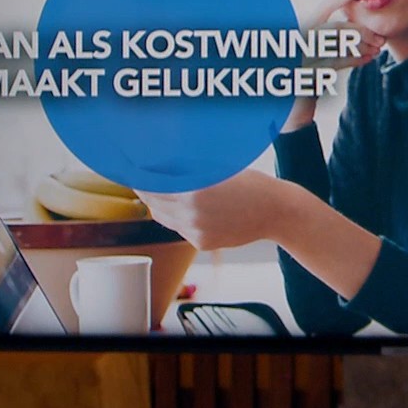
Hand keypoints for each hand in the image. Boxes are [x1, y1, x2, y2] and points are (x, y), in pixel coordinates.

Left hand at [140, 170, 283, 251]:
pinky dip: (178, 217)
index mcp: (193, 191)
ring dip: (158, 204)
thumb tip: (158, 164)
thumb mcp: (215, 169)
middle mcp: (191, 214)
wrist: (275, 212)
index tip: (132, 168)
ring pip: (162, 217)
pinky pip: (179, 228)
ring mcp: (196, 232)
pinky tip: (188, 207)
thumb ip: (186, 169)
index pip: (151, 185)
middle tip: (140, 177)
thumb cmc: (249, 183)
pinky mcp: (201, 244)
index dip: (138, 176)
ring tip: (159, 191)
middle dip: (145, 190)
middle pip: (152, 202)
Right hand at [286, 0, 382, 130]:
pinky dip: (355, 59)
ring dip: (362, 45)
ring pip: (338, 44)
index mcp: (297, 33)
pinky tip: (369, 59)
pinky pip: (337, 63)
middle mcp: (297, 43)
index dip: (337, 0)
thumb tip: (351, 24)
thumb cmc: (303, 81)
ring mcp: (301, 59)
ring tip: (378, 48)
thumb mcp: (311, 55)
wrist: (289, 111)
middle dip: (361, 31)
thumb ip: (325, 39)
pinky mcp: (307, 75)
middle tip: (379, 37)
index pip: (319, 11)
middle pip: (335, 28)